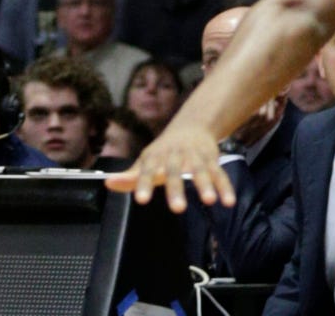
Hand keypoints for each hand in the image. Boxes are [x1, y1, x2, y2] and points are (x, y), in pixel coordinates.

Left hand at [106, 119, 234, 211]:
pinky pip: (219, 173)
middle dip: (177, 188)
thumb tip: (107, 184)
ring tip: (208, 201)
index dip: (143, 183)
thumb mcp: (146, 160)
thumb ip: (130, 177)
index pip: (147, 170)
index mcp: (156, 156)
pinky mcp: (211, 159)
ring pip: (200, 170)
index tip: (141, 200)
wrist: (192, 125)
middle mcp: (176, 155)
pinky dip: (224, 186)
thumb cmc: (164, 151)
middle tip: (177, 209)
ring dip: (205, 185)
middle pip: (175, 171)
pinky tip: (228, 202)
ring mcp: (195, 156)